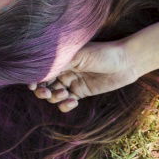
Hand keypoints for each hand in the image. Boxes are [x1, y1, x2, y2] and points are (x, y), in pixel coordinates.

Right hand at [28, 40, 143, 112]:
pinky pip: (66, 103)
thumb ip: (58, 63)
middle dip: (42, 90)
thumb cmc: (102, 53)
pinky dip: (66, 105)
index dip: (33, 78)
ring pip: (54, 95)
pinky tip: (72, 101)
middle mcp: (63, 70)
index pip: (41, 70)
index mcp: (60, 58)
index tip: (32, 85)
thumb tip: (38, 72)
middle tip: (47, 93)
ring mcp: (71, 82)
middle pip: (44, 84)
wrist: (126, 62)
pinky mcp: (80, 93)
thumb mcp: (78, 55)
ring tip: (64, 95)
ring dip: (55, 98)